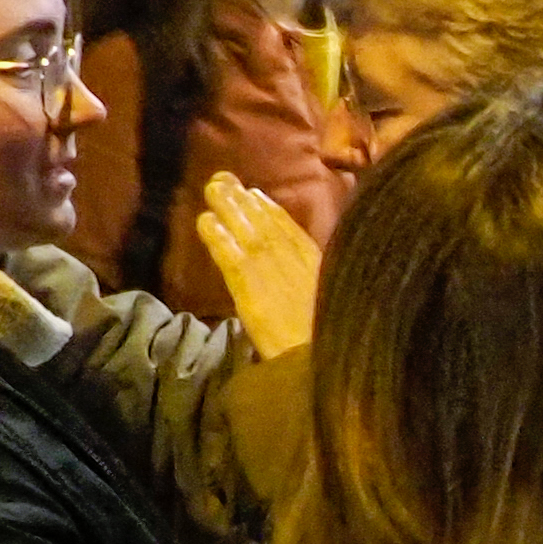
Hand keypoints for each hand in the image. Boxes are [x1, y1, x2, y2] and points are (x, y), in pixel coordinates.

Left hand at [195, 175, 321, 353]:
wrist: (322, 365)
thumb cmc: (334, 347)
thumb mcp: (339, 310)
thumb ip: (324, 292)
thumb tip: (316, 287)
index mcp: (320, 270)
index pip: (293, 234)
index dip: (273, 212)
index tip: (257, 194)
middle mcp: (296, 264)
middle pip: (267, 226)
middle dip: (246, 201)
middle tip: (224, 178)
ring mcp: (272, 275)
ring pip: (247, 233)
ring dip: (229, 208)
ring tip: (213, 187)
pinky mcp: (251, 291)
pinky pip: (230, 257)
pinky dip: (217, 237)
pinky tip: (204, 220)